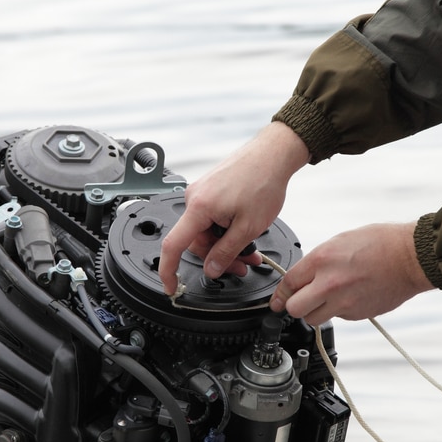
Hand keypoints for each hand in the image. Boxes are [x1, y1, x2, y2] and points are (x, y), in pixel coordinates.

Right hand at [159, 122, 309, 293]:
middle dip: (218, 258)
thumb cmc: (263, 181)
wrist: (273, 154)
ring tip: (250, 252)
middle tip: (242, 266)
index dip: (168, 271)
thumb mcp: (248, 227)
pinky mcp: (210, 190)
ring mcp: (202, 193)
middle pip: (196, 242)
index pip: (172, 246)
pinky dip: (226, 230)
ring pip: (206, 232)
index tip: (170, 286)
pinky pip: (212, 218)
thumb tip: (212, 269)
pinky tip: (244, 234)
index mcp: (199, 207)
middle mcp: (194, 197)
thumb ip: (227, 252)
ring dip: (226, 245)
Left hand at [268, 222, 434, 324]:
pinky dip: (339, 311)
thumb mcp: (341, 241)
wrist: (411, 257)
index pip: (288, 284)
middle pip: (295, 309)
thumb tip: (306, 276)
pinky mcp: (357, 314)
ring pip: (314, 319)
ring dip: (315, 311)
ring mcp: (343, 302)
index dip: (280, 294)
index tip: (277, 301)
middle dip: (295, 305)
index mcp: (322, 260)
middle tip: (301, 300)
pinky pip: (337, 317)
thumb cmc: (382, 243)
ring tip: (327, 298)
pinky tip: (350, 296)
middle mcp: (329, 284)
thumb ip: (319, 261)